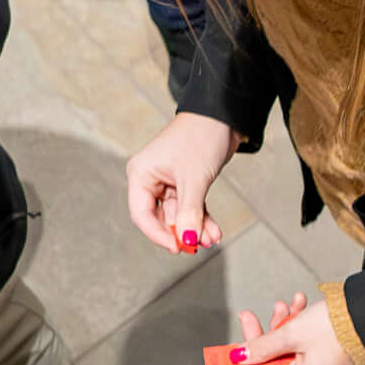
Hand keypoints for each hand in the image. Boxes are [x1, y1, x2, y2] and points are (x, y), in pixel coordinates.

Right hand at [126, 113, 239, 253]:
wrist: (223, 116)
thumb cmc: (200, 138)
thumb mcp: (194, 180)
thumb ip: (189, 212)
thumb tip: (186, 240)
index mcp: (141, 173)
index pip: (142, 214)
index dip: (158, 234)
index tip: (178, 247)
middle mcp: (151, 177)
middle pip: (160, 217)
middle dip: (181, 232)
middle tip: (199, 246)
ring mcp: (169, 179)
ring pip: (179, 213)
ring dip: (195, 227)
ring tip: (213, 239)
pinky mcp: (186, 180)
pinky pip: (190, 205)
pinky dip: (202, 218)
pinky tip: (214, 231)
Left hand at [234, 294, 354, 364]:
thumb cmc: (337, 326)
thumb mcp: (291, 333)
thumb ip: (261, 346)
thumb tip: (240, 356)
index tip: (236, 348)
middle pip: (274, 363)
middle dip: (263, 337)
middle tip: (250, 317)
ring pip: (288, 349)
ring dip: (281, 326)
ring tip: (282, 305)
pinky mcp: (329, 353)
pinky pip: (304, 343)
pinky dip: (297, 324)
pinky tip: (299, 304)